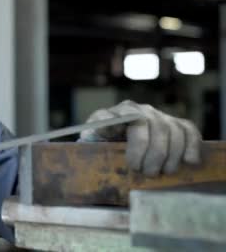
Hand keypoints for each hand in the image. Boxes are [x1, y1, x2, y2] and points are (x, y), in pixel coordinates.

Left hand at [79, 100, 201, 175]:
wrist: (110, 144)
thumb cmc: (99, 145)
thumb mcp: (90, 140)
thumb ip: (93, 134)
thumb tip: (101, 128)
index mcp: (118, 112)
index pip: (132, 120)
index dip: (138, 144)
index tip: (133, 165)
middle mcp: (139, 110)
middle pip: (156, 126)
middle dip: (155, 154)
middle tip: (147, 173)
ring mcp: (158, 116)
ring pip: (173, 130)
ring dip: (171, 155)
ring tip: (163, 173)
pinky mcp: (173, 125)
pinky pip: (188, 130)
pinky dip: (192, 146)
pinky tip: (189, 162)